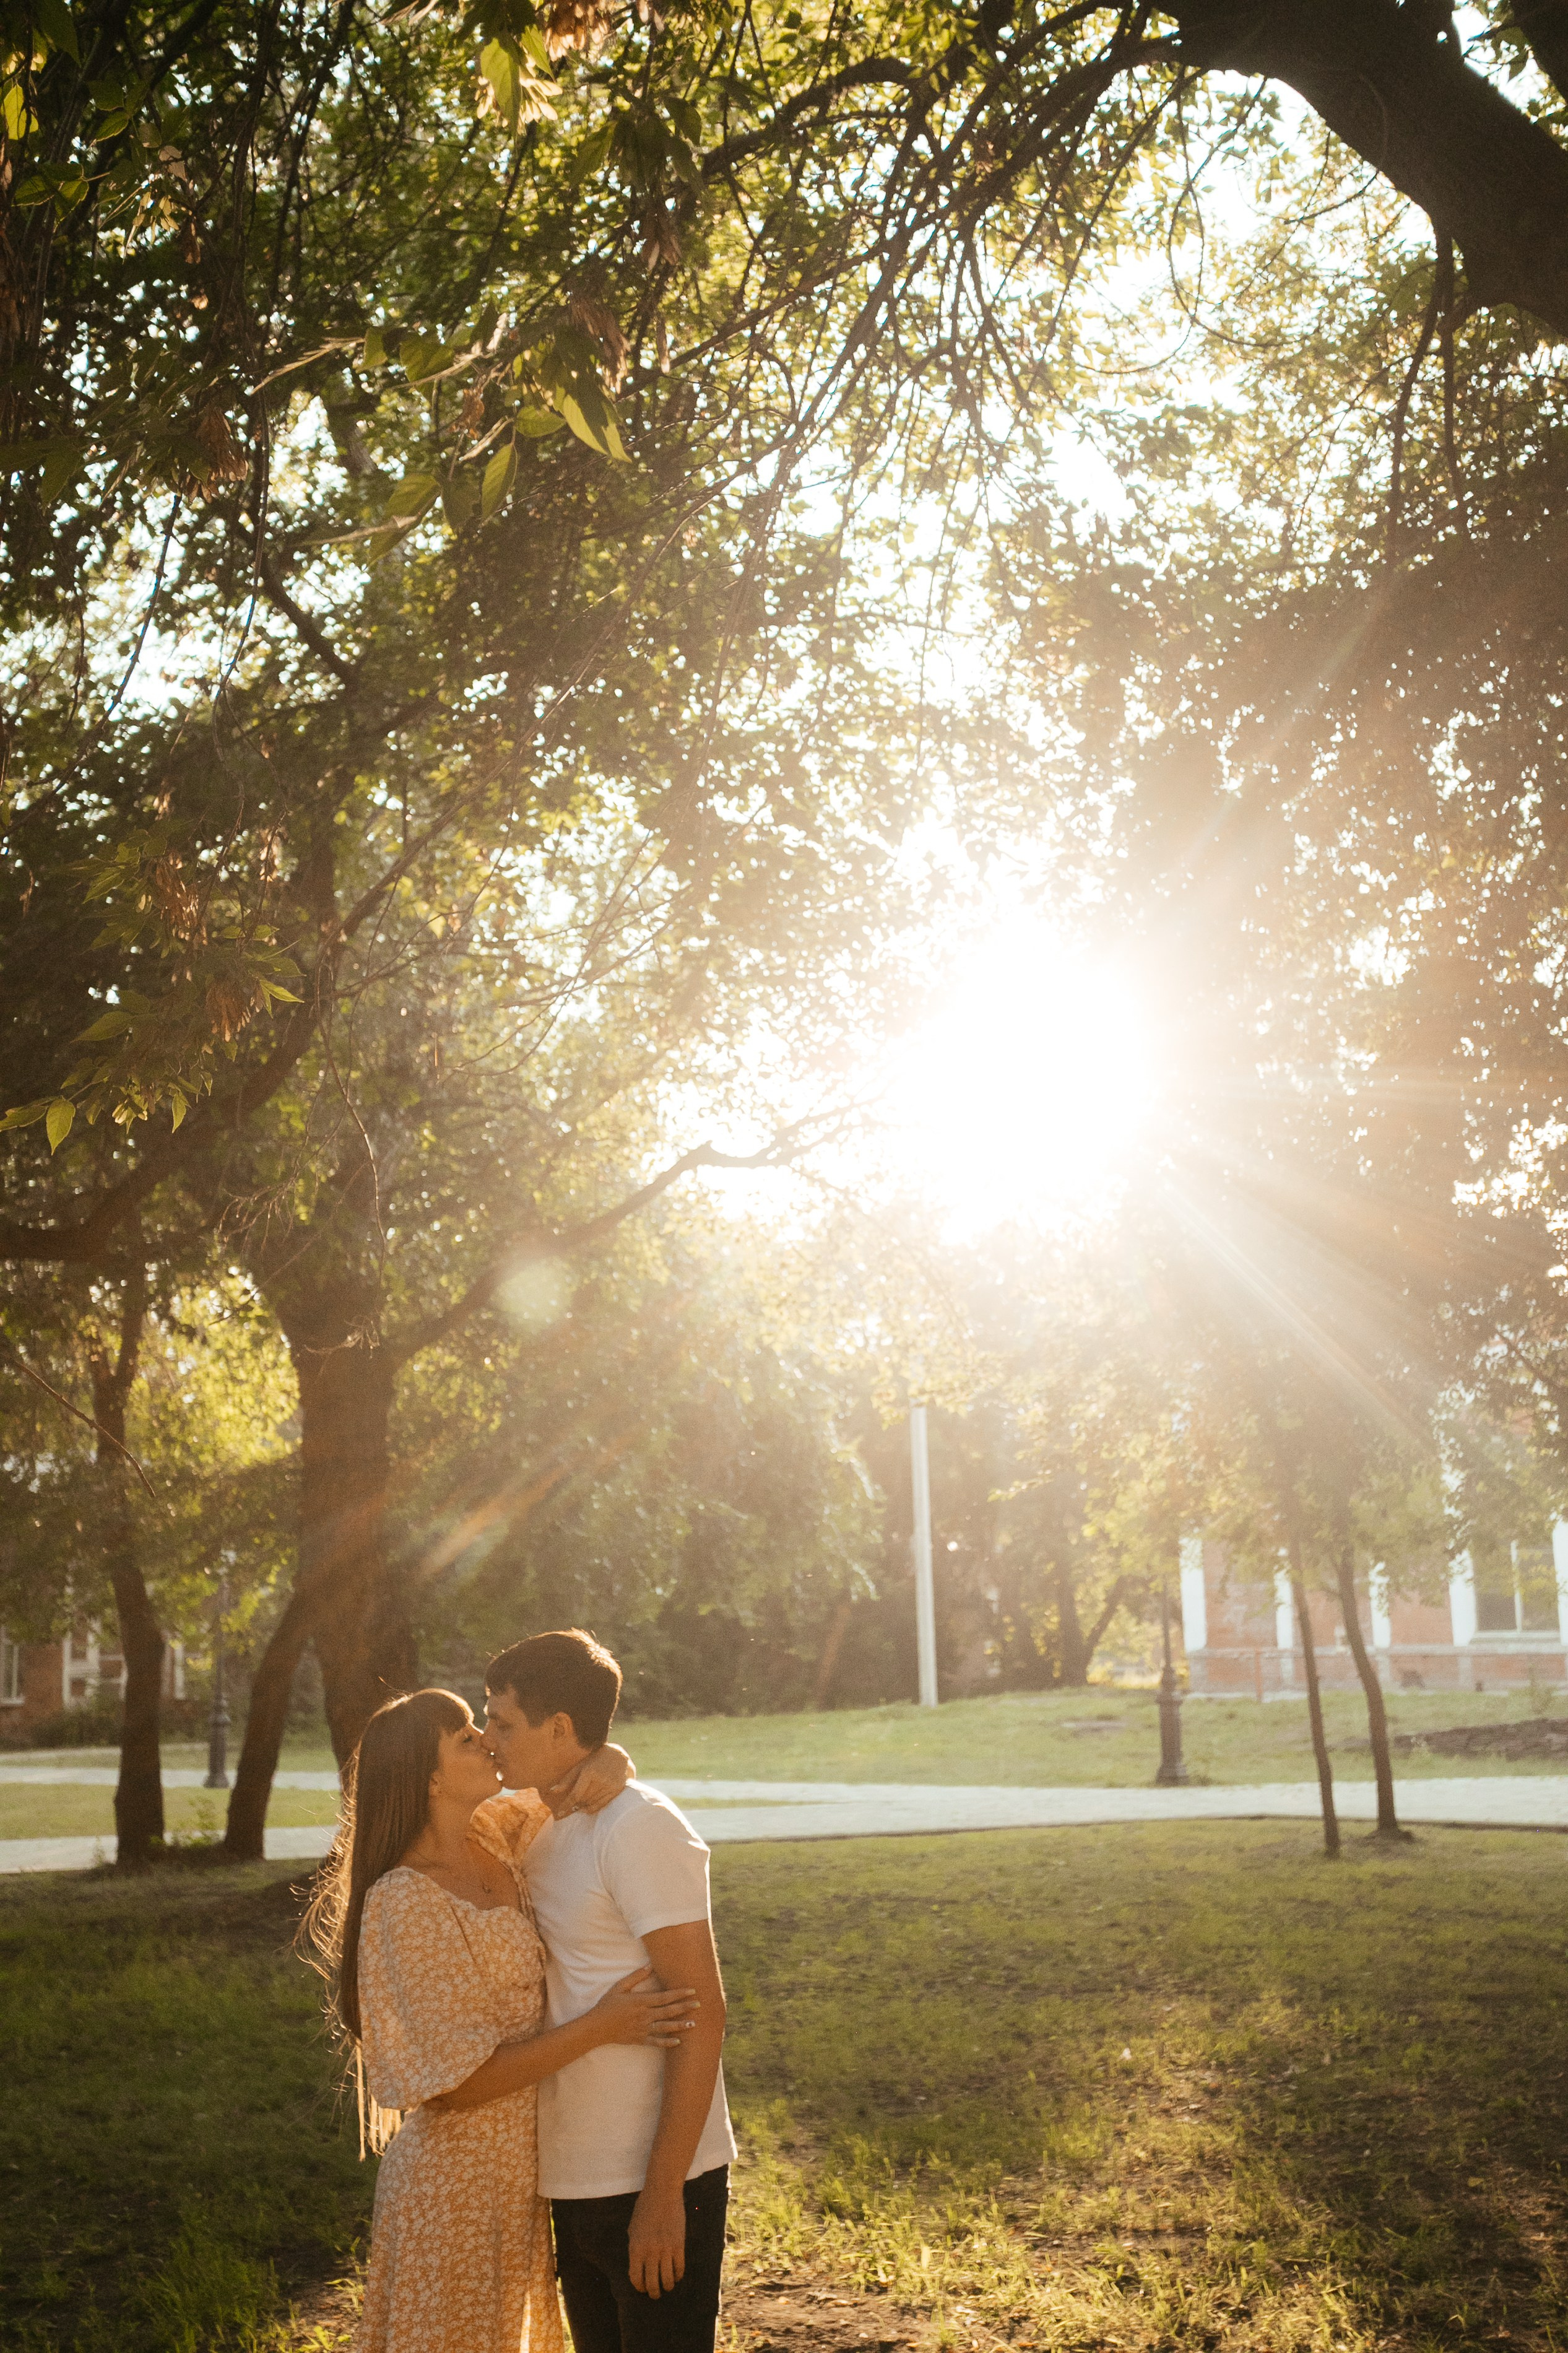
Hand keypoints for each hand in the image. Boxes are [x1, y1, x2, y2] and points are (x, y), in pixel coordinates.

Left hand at [546, 1740, 633, 1818]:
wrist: (618, 1756)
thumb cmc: (595, 1759)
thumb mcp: (580, 1765)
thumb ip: (567, 1779)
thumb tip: (552, 1791)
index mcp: (590, 1771)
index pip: (576, 1794)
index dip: (566, 1804)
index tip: (559, 1813)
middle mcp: (601, 1779)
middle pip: (583, 1799)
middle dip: (574, 1803)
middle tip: (568, 1805)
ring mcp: (610, 1785)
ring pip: (591, 1803)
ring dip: (583, 1806)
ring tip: (577, 1805)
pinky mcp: (616, 1790)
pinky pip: (601, 1804)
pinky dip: (591, 1808)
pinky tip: (585, 1808)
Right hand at [590, 1965, 697, 2048]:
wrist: (597, 2027)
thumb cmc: (607, 2005)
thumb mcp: (619, 1987)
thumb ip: (635, 1977)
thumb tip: (650, 1965)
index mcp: (641, 2001)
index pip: (664, 1996)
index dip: (679, 1993)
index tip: (692, 1990)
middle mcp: (644, 2015)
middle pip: (668, 2011)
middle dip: (685, 2007)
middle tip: (699, 2005)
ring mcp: (643, 2029)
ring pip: (665, 2027)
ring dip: (680, 2025)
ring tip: (694, 2024)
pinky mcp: (640, 2039)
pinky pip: (656, 2042)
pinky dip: (667, 2042)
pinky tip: (678, 2042)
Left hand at [627, 2181, 685, 2298]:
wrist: (662, 2193)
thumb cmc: (644, 2208)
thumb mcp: (633, 2228)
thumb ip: (635, 2247)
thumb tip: (638, 2264)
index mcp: (635, 2248)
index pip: (636, 2278)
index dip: (639, 2287)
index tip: (642, 2288)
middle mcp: (650, 2252)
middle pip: (652, 2283)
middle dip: (653, 2293)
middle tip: (655, 2294)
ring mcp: (666, 2250)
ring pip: (667, 2280)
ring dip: (667, 2287)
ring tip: (667, 2287)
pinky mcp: (679, 2246)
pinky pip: (680, 2268)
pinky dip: (678, 2276)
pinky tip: (676, 2276)